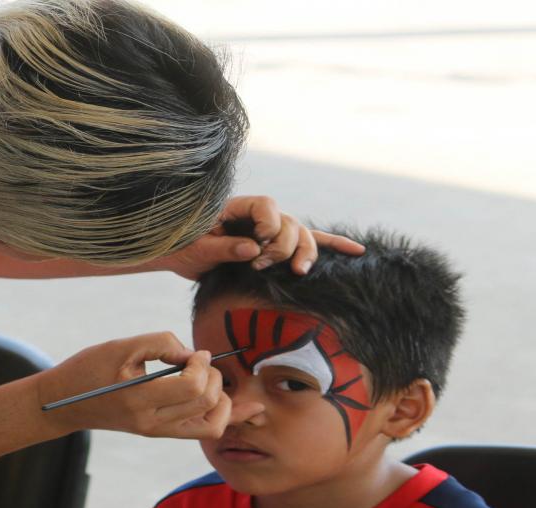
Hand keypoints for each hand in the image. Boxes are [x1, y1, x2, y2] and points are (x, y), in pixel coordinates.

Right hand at [37, 332, 230, 439]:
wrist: (65, 403)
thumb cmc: (89, 369)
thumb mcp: (121, 346)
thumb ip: (161, 343)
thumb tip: (193, 355)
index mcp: (138, 399)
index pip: (193, 387)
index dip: (201, 363)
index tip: (191, 352)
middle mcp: (151, 422)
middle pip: (207, 403)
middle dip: (213, 376)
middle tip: (198, 361)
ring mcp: (157, 431)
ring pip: (213, 425)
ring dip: (220, 398)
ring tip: (204, 378)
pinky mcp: (159, 432)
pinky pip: (202, 430)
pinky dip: (214, 412)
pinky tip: (204, 392)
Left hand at [154, 195, 365, 279]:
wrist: (180, 254)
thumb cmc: (184, 247)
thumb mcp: (197, 248)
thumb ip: (223, 248)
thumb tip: (253, 248)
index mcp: (238, 207)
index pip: (267, 206)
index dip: (268, 226)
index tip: (257, 247)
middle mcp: (260, 216)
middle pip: (289, 224)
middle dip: (282, 247)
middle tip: (261, 267)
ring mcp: (271, 230)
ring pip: (302, 235)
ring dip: (305, 253)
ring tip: (298, 272)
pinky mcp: (276, 245)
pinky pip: (308, 241)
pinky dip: (331, 245)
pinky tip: (355, 251)